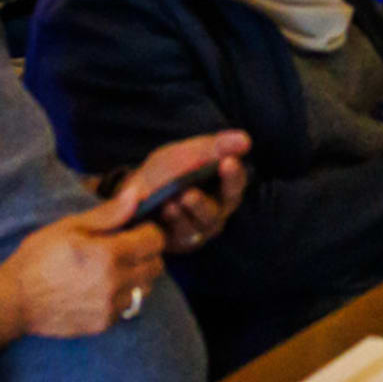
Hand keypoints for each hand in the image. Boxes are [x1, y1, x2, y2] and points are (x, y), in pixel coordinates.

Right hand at [0, 196, 173, 353]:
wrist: (15, 301)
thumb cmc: (39, 257)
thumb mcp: (70, 226)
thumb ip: (109, 213)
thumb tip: (138, 193)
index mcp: (109, 254)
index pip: (155, 240)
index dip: (148, 230)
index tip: (134, 228)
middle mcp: (116, 283)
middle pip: (157, 265)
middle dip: (147, 252)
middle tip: (125, 247)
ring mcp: (112, 307)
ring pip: (146, 288)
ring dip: (138, 275)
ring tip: (113, 268)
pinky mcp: (105, 324)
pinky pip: (129, 307)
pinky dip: (123, 296)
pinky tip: (102, 288)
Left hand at [109, 131, 252, 253]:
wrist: (137, 189)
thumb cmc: (170, 170)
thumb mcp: (189, 152)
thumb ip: (216, 146)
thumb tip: (245, 139)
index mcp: (223, 188)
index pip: (235, 183)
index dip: (233, 175)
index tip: (227, 162)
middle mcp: (215, 212)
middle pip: (215, 211)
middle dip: (202, 203)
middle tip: (189, 194)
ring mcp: (197, 229)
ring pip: (196, 226)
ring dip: (183, 215)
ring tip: (171, 202)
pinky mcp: (180, 242)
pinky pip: (178, 236)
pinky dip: (171, 223)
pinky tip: (163, 210)